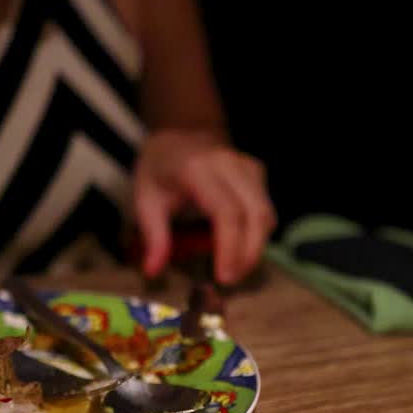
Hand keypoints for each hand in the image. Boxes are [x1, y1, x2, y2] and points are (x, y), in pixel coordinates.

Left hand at [132, 130, 275, 283]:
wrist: (180, 133)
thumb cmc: (160, 168)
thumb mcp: (145, 199)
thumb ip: (153, 236)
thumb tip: (153, 271)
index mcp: (198, 170)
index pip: (226, 212)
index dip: (230, 247)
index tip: (224, 276)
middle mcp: (229, 165)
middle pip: (255, 215)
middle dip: (248, 254)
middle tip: (231, 279)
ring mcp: (248, 167)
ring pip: (266, 214)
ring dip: (255, 247)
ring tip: (235, 269)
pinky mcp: (258, 173)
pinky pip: (265, 210)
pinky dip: (257, 234)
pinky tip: (240, 248)